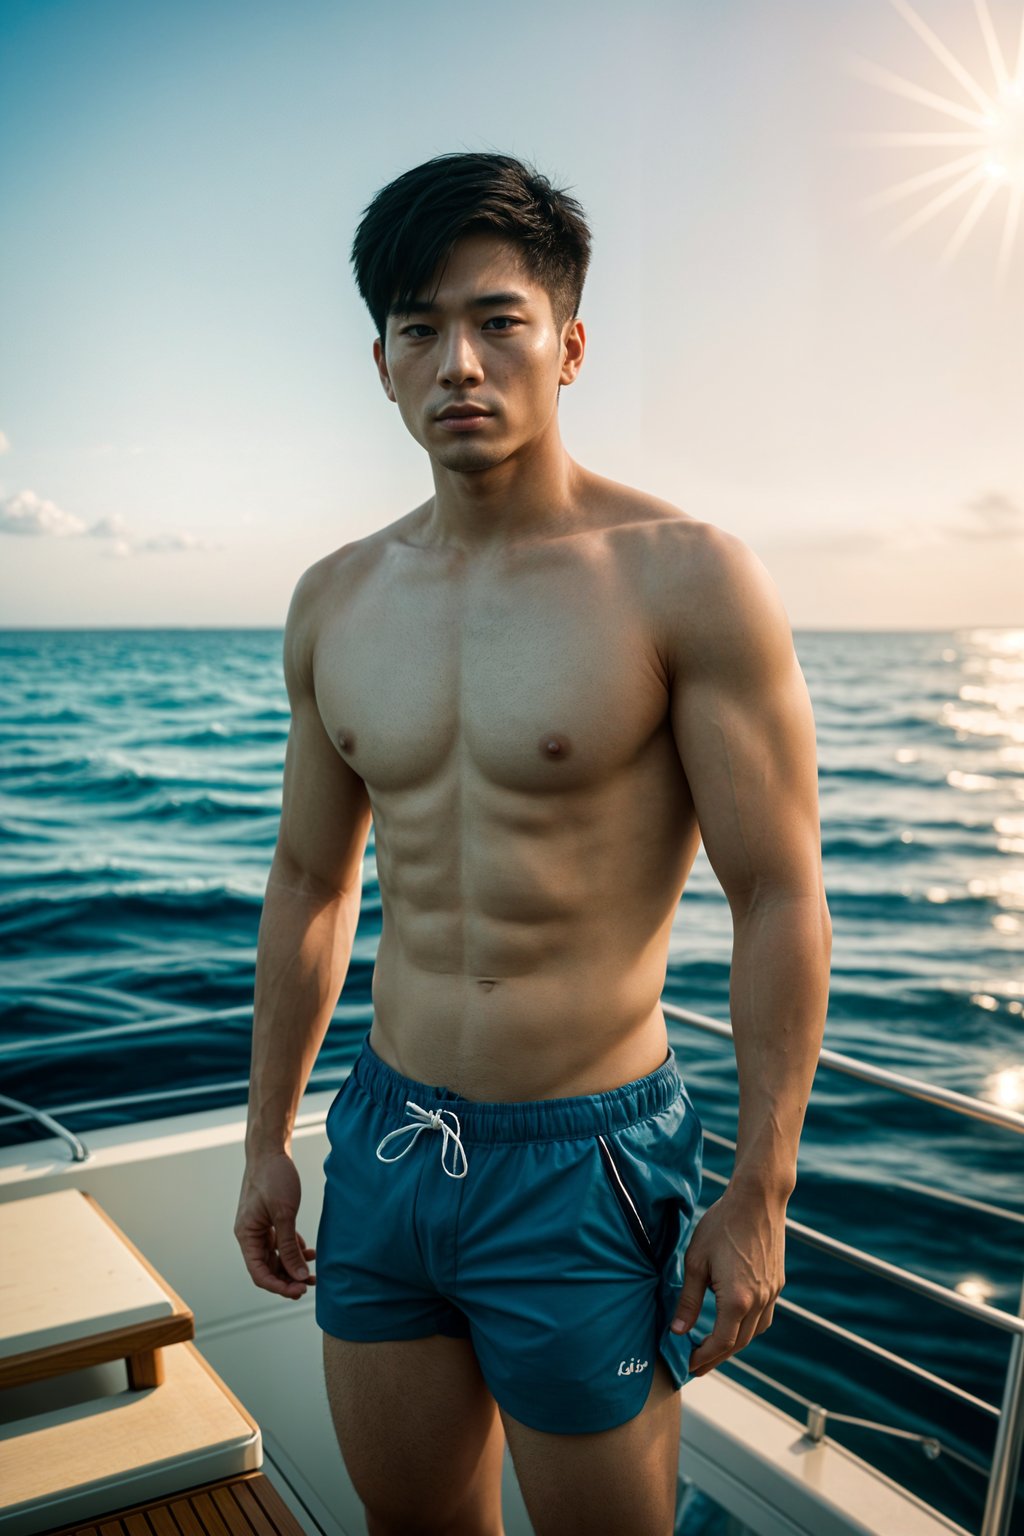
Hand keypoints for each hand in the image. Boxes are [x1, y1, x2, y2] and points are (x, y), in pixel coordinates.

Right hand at [234, 1150, 316, 1299]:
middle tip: (310, 1285)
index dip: (278, 1286)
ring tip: (313, 1273)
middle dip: (287, 1279)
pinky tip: (309, 1252)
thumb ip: (289, 1247)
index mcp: (246, 1235)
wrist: (269, 1151)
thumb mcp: (284, 1214)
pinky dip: (293, 1250)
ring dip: (292, 1266)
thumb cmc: (273, 1178)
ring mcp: (259, 1228)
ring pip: (275, 1257)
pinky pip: (280, 1243)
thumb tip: (298, 1275)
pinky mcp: (269, 1220)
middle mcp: (250, 1235)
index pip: (259, 1273)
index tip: (300, 1291)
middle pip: (267, 1268)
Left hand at [670, 1184, 786, 1376]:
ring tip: (713, 1350)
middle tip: (696, 1367)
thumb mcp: (696, 1261)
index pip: (720, 1342)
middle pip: (738, 1344)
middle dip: (716, 1358)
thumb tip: (677, 1331)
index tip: (686, 1365)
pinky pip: (764, 1317)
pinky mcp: (777, 1284)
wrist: (757, 1199)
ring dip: (733, 1345)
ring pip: (754, 1333)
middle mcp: (760, 1302)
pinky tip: (734, 1324)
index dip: (702, 1358)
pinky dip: (748, 1328)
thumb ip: (687, 1300)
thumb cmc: (722, 1225)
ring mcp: (772, 1293)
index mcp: (737, 1300)